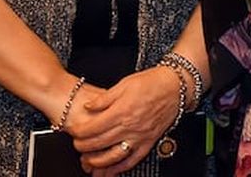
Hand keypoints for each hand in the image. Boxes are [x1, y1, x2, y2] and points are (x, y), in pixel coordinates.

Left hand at [68, 66, 183, 174]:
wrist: (176, 86)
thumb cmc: (153, 82)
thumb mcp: (125, 83)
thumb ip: (104, 98)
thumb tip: (89, 106)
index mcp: (122, 110)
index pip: (93, 128)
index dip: (79, 132)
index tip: (74, 131)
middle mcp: (130, 126)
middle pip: (99, 143)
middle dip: (83, 147)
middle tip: (77, 145)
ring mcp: (140, 136)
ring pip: (113, 156)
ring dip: (97, 161)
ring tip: (88, 160)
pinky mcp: (149, 141)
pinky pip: (132, 159)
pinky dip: (119, 167)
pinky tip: (110, 169)